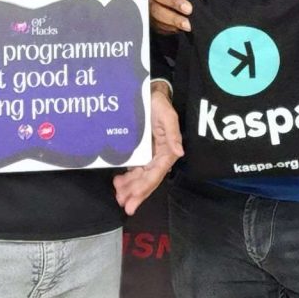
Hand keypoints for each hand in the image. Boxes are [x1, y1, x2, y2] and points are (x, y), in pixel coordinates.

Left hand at [114, 81, 183, 211]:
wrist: (150, 93)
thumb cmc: (159, 103)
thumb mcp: (167, 115)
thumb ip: (173, 133)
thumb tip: (179, 153)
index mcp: (167, 151)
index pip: (155, 174)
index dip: (144, 188)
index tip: (133, 199)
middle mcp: (159, 156)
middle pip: (148, 180)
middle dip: (136, 193)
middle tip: (123, 204)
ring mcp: (150, 155)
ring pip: (141, 177)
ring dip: (131, 188)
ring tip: (119, 196)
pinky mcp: (142, 152)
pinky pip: (135, 169)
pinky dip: (128, 178)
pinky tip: (118, 183)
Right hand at [145, 0, 201, 35]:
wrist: (170, 1)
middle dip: (174, 1)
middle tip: (189, 9)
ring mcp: (147, 3)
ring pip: (155, 10)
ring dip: (172, 18)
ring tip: (187, 24)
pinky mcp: (148, 18)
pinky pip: (157, 23)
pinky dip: (170, 27)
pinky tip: (180, 29)